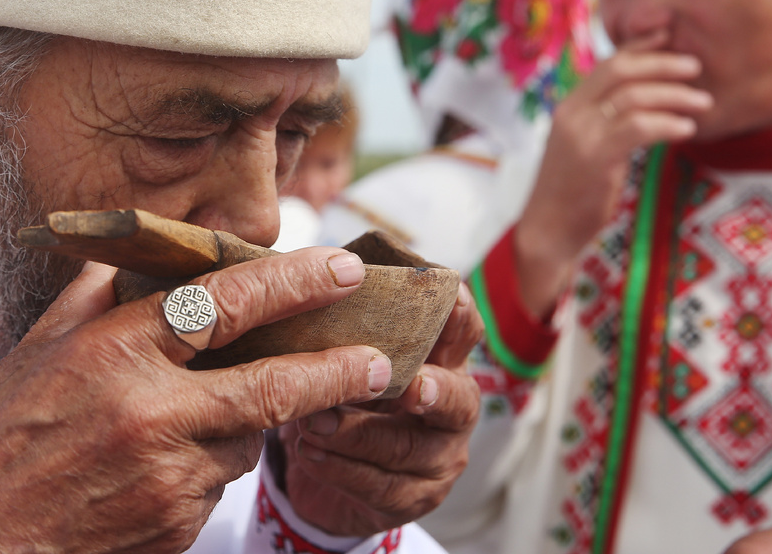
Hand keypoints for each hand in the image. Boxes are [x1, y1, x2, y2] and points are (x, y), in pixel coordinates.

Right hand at [0, 248, 390, 553]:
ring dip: (242, 425)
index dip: (292, 282)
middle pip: (270, 385)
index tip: (342, 268)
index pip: (222, 303)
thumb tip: (144, 250)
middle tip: (381, 360)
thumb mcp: (39, 349)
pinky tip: (159, 469)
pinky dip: (207, 470)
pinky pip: (214, 488)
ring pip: (244, 441)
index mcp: (113, 352)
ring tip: (190, 419)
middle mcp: (147, 411)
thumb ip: (97, 295)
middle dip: (336, 370)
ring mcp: (163, 477)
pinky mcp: (172, 527)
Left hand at [275, 283, 484, 535]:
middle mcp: (453, 406)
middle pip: (456, 398)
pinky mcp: (415, 497)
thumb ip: (347, 326)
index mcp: (442, 359)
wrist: (327, 467)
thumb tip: (312, 275)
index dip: (457, 315)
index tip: (443, 301)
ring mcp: (440, 457)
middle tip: (403, 385)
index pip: (463, 329)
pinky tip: (308, 453)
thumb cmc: (342, 392)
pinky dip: (339, 470)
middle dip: (428, 391)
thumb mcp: (345, 354)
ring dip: (355, 435)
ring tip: (312, 422)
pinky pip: (380, 487)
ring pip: (405, 448)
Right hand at [514, 29, 712, 315]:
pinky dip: (667, 124)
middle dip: (662, 63)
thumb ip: (606, 123)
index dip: (641, 46)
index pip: (608, 64)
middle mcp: (572, 113)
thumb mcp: (585, 148)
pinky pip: (638, 127)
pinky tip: (686, 129)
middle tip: (695, 67)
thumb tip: (645, 106)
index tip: (670, 37)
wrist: (548, 231)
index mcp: (570, 107)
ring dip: (674, 95)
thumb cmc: (571, 193)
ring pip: (633, 97)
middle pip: (621, 71)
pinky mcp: (595, 157)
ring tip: (703, 102)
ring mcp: (581, 134)